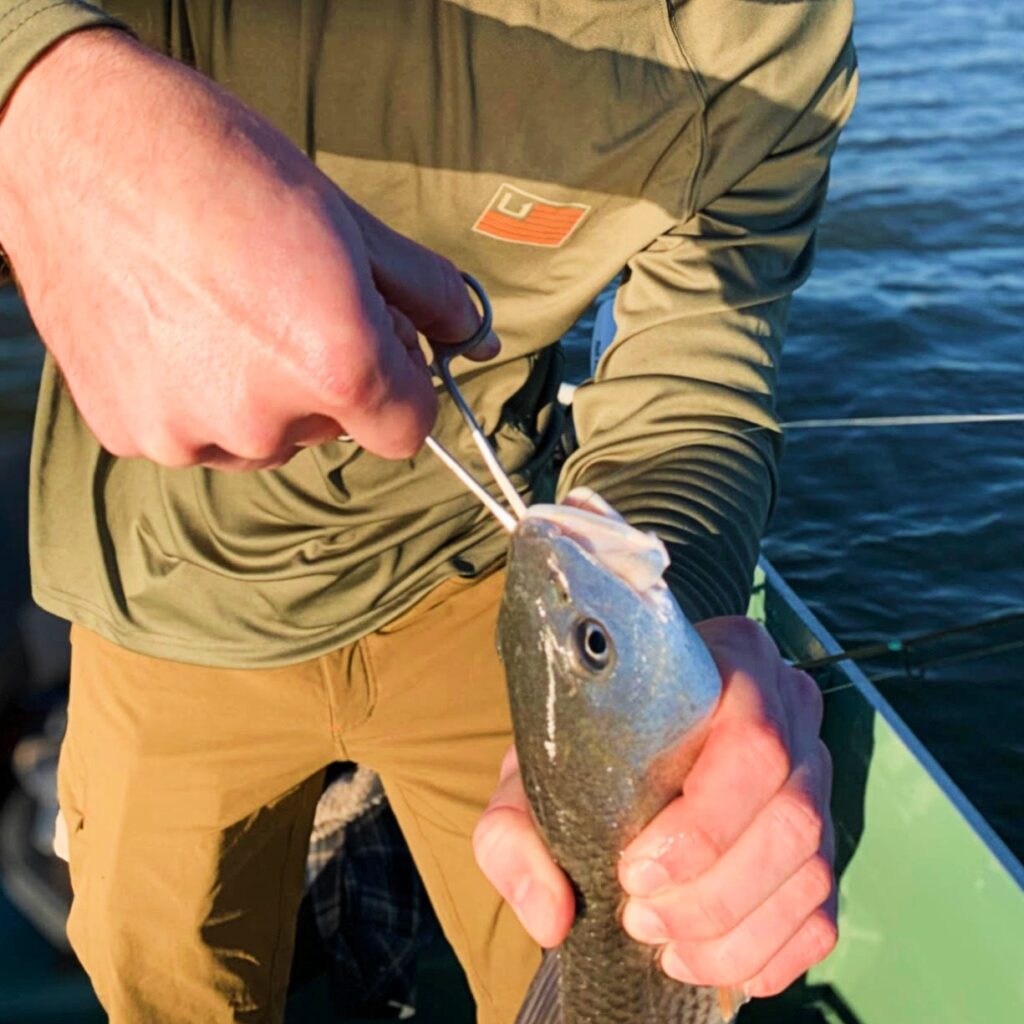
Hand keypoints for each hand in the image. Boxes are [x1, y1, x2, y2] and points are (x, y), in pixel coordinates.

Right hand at [0, 29, 495, 467]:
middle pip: (334, 432)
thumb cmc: (220, 166)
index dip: (402, 387)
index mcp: (337, 366)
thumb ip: (426, 294)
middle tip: (279, 301)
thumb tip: (472, 339)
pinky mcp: (130, 433)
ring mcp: (190, 434)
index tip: (379, 347)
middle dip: (326, 382)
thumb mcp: (346, 222)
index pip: (409, 430)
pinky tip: (168, 328)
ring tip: (215, 309)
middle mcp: (266, 421)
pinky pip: (193, 434)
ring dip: (258, 394)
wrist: (73, 142)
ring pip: (262, 440)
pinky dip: (192, 395)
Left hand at [473, 617, 836, 997]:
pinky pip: (821, 916)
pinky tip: (709, 960)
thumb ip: (514, 832)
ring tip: (666, 947)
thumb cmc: (584, 748)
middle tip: (640, 920)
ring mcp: (816, 779)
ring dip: (735, 933)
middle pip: (790, 815)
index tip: (633, 870)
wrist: (614, 750)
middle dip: (712, 891)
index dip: (703, 821)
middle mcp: (789, 713)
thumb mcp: (532, 771)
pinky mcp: (821, 844)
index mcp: (732, 664)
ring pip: (810, 871)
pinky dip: (768, 954)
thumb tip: (551, 916)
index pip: (753, 740)